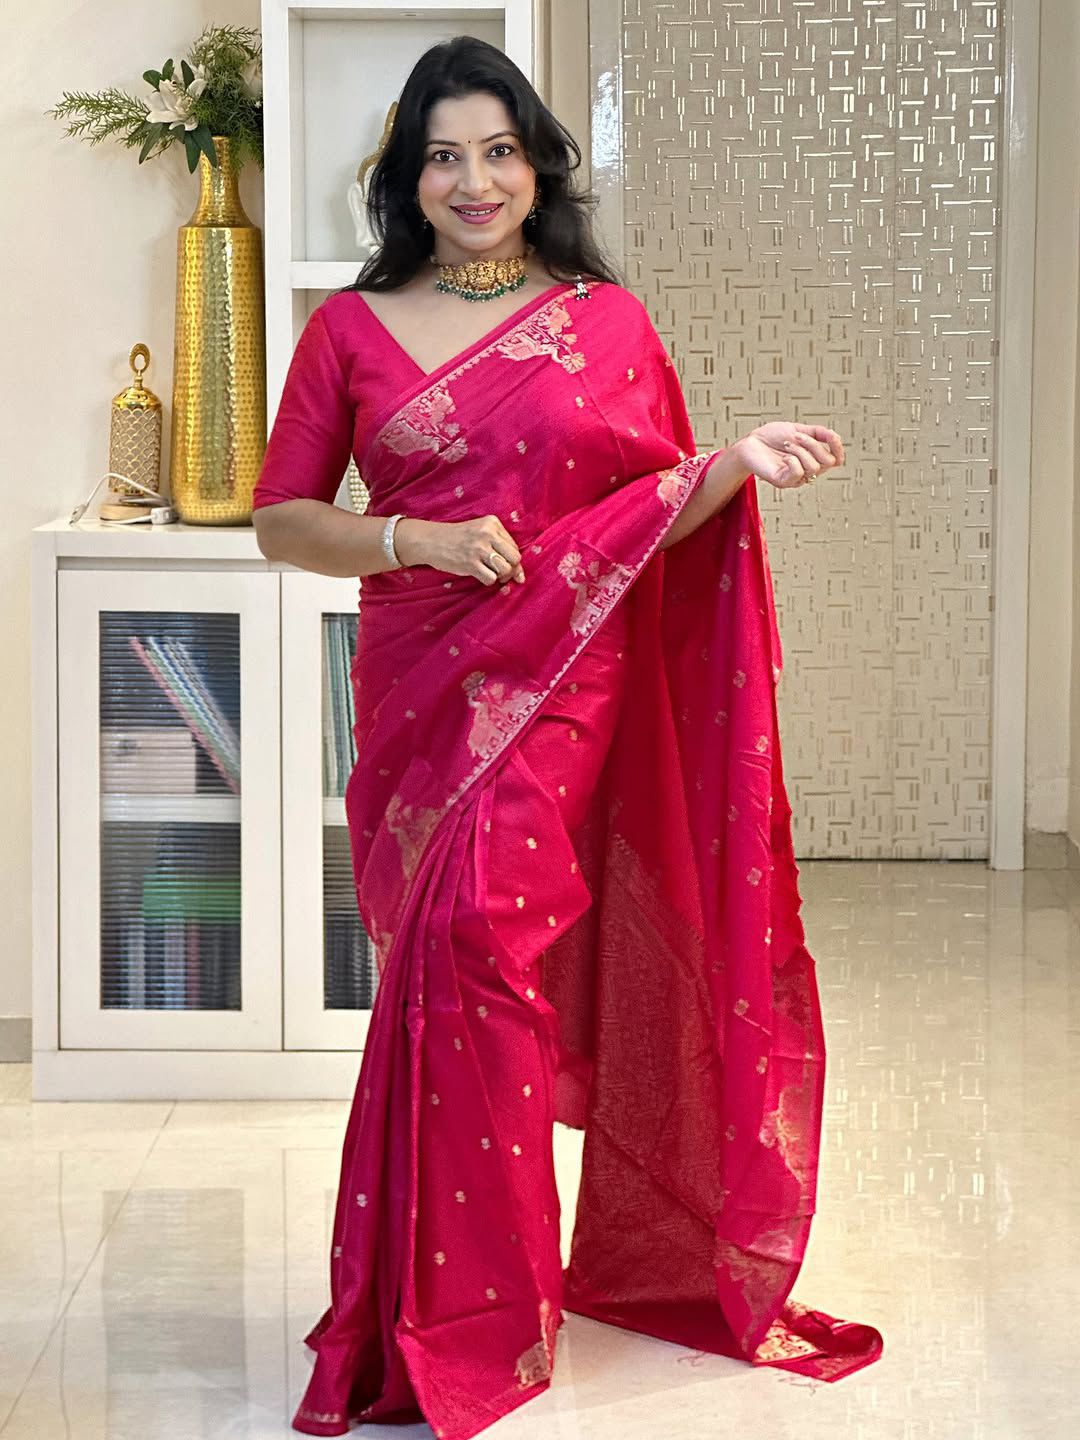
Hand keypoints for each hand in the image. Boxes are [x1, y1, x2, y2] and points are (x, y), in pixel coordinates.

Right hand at [393, 514, 525, 585]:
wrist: (430, 540)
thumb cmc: (458, 538)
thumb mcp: (480, 531)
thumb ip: (500, 546)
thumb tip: (521, 576)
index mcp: (492, 523)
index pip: (515, 547)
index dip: (512, 560)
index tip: (504, 564)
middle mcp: (487, 534)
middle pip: (514, 559)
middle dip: (510, 570)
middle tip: (500, 572)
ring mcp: (479, 549)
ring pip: (505, 570)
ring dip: (500, 576)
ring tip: (489, 572)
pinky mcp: (470, 563)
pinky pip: (491, 579)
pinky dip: (488, 581)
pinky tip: (479, 574)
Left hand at [730, 422, 844, 489]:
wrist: (750, 443)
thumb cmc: (771, 437)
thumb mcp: (798, 429)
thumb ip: (818, 433)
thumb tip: (835, 437)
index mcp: (812, 458)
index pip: (836, 460)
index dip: (838, 448)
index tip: (831, 436)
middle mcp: (807, 471)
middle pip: (827, 462)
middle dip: (814, 444)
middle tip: (795, 436)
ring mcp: (796, 478)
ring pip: (814, 467)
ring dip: (801, 450)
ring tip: (786, 444)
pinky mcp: (784, 482)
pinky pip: (799, 473)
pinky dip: (793, 460)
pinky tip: (784, 456)